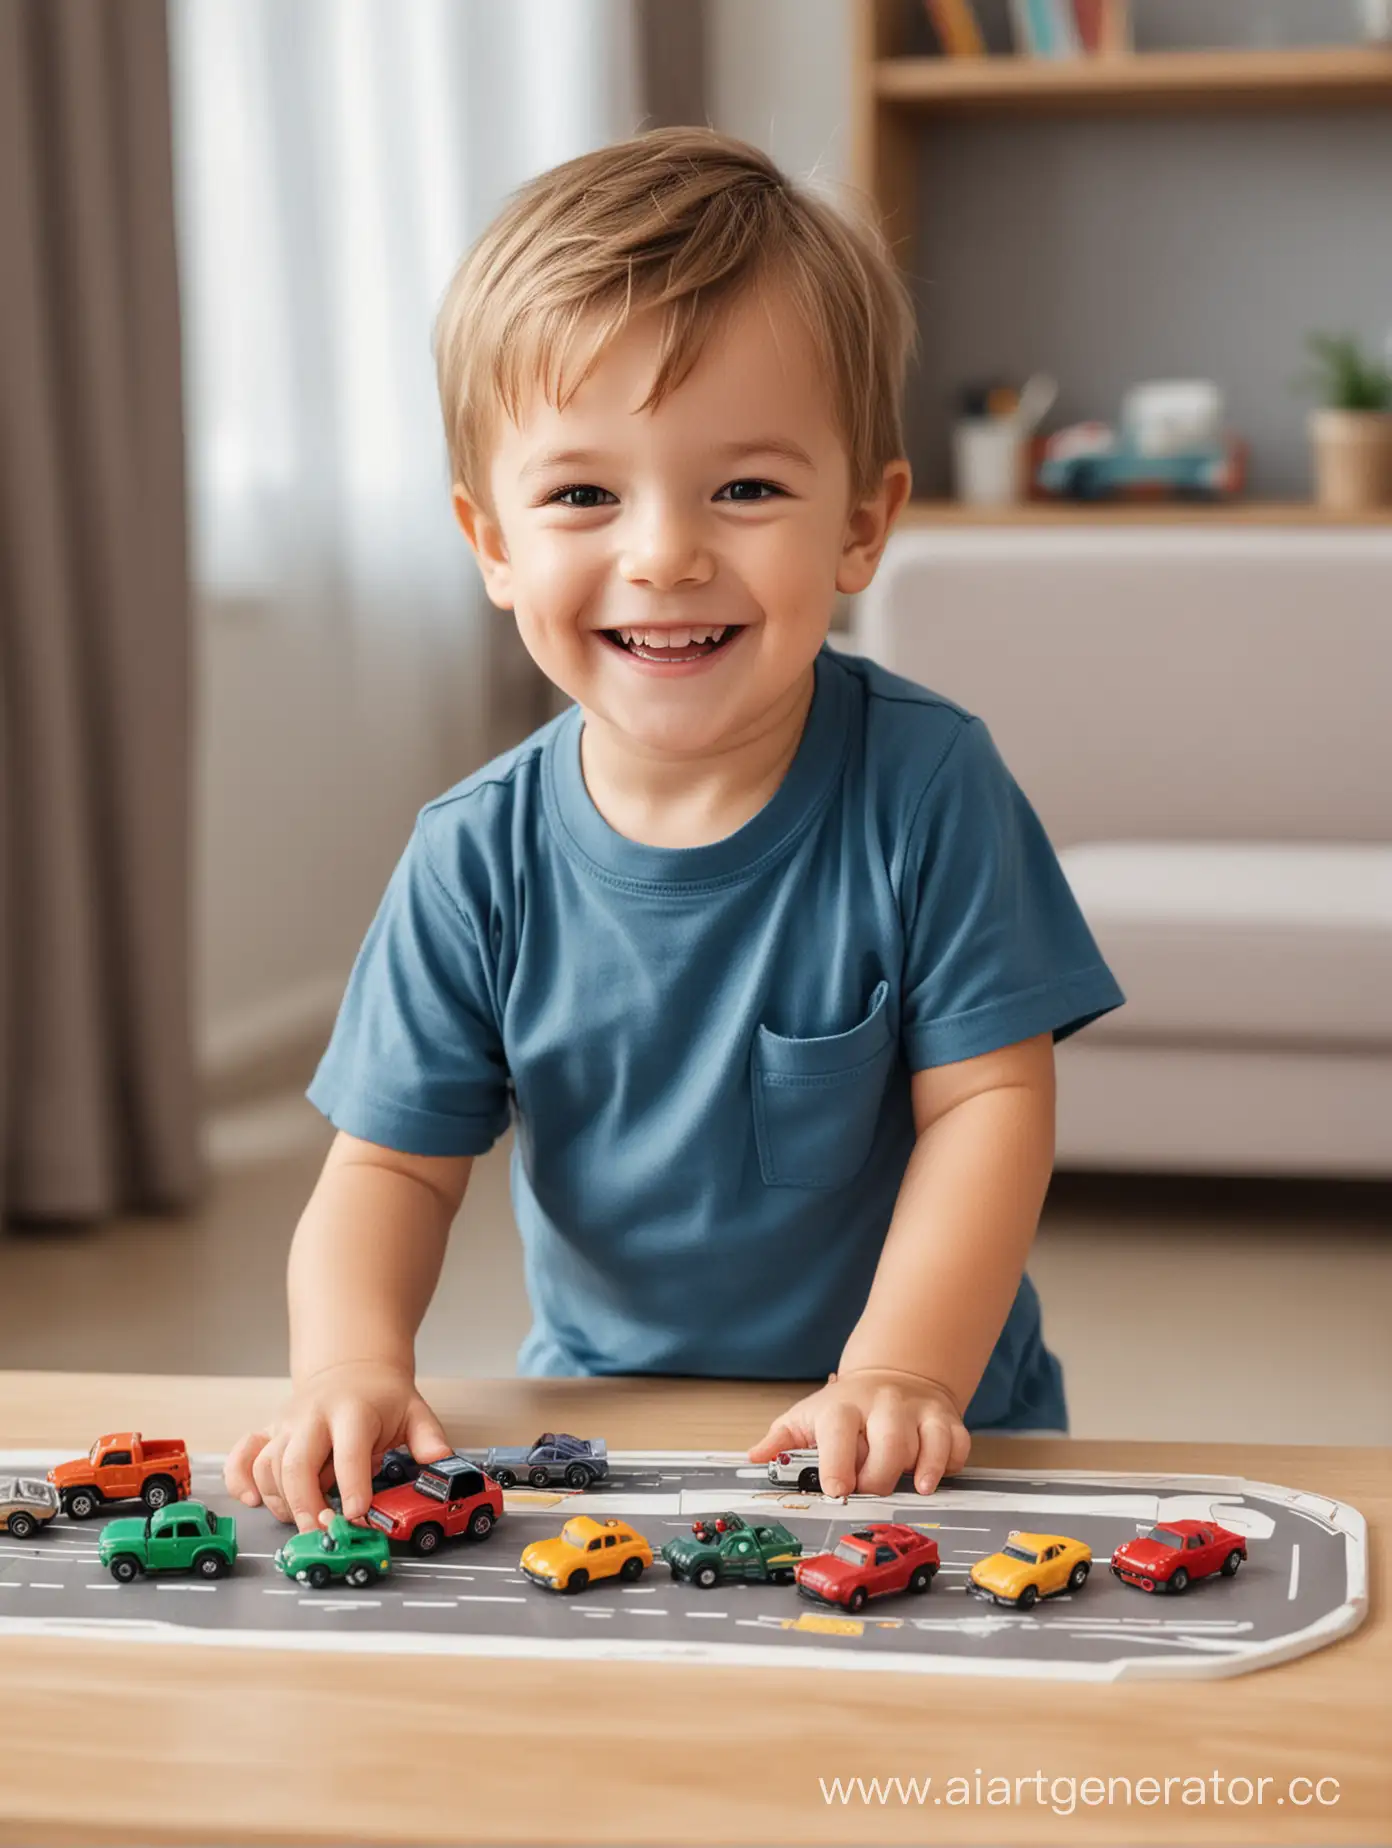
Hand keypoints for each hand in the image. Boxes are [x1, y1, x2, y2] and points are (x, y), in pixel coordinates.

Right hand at [223, 1360, 452, 1531]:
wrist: (351, 1368)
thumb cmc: (381, 1398)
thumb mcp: (414, 1411)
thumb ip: (429, 1438)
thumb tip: (442, 1462)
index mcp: (351, 1411)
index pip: (348, 1451)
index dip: (352, 1486)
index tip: (357, 1516)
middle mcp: (312, 1417)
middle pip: (296, 1464)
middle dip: (306, 1505)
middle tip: (323, 1532)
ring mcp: (286, 1425)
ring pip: (268, 1467)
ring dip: (281, 1501)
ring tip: (305, 1522)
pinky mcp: (269, 1433)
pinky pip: (243, 1457)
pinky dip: (241, 1481)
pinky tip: (253, 1501)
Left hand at [747, 1367, 970, 1498]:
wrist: (893, 1375)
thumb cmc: (846, 1409)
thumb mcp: (807, 1418)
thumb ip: (781, 1441)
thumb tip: (754, 1459)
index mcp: (844, 1406)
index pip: (840, 1431)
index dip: (838, 1464)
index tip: (837, 1491)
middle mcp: (883, 1404)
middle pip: (890, 1446)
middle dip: (880, 1480)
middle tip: (871, 1490)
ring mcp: (918, 1410)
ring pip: (928, 1446)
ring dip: (920, 1474)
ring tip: (912, 1486)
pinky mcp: (947, 1419)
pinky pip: (957, 1447)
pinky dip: (950, 1467)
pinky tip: (934, 1475)